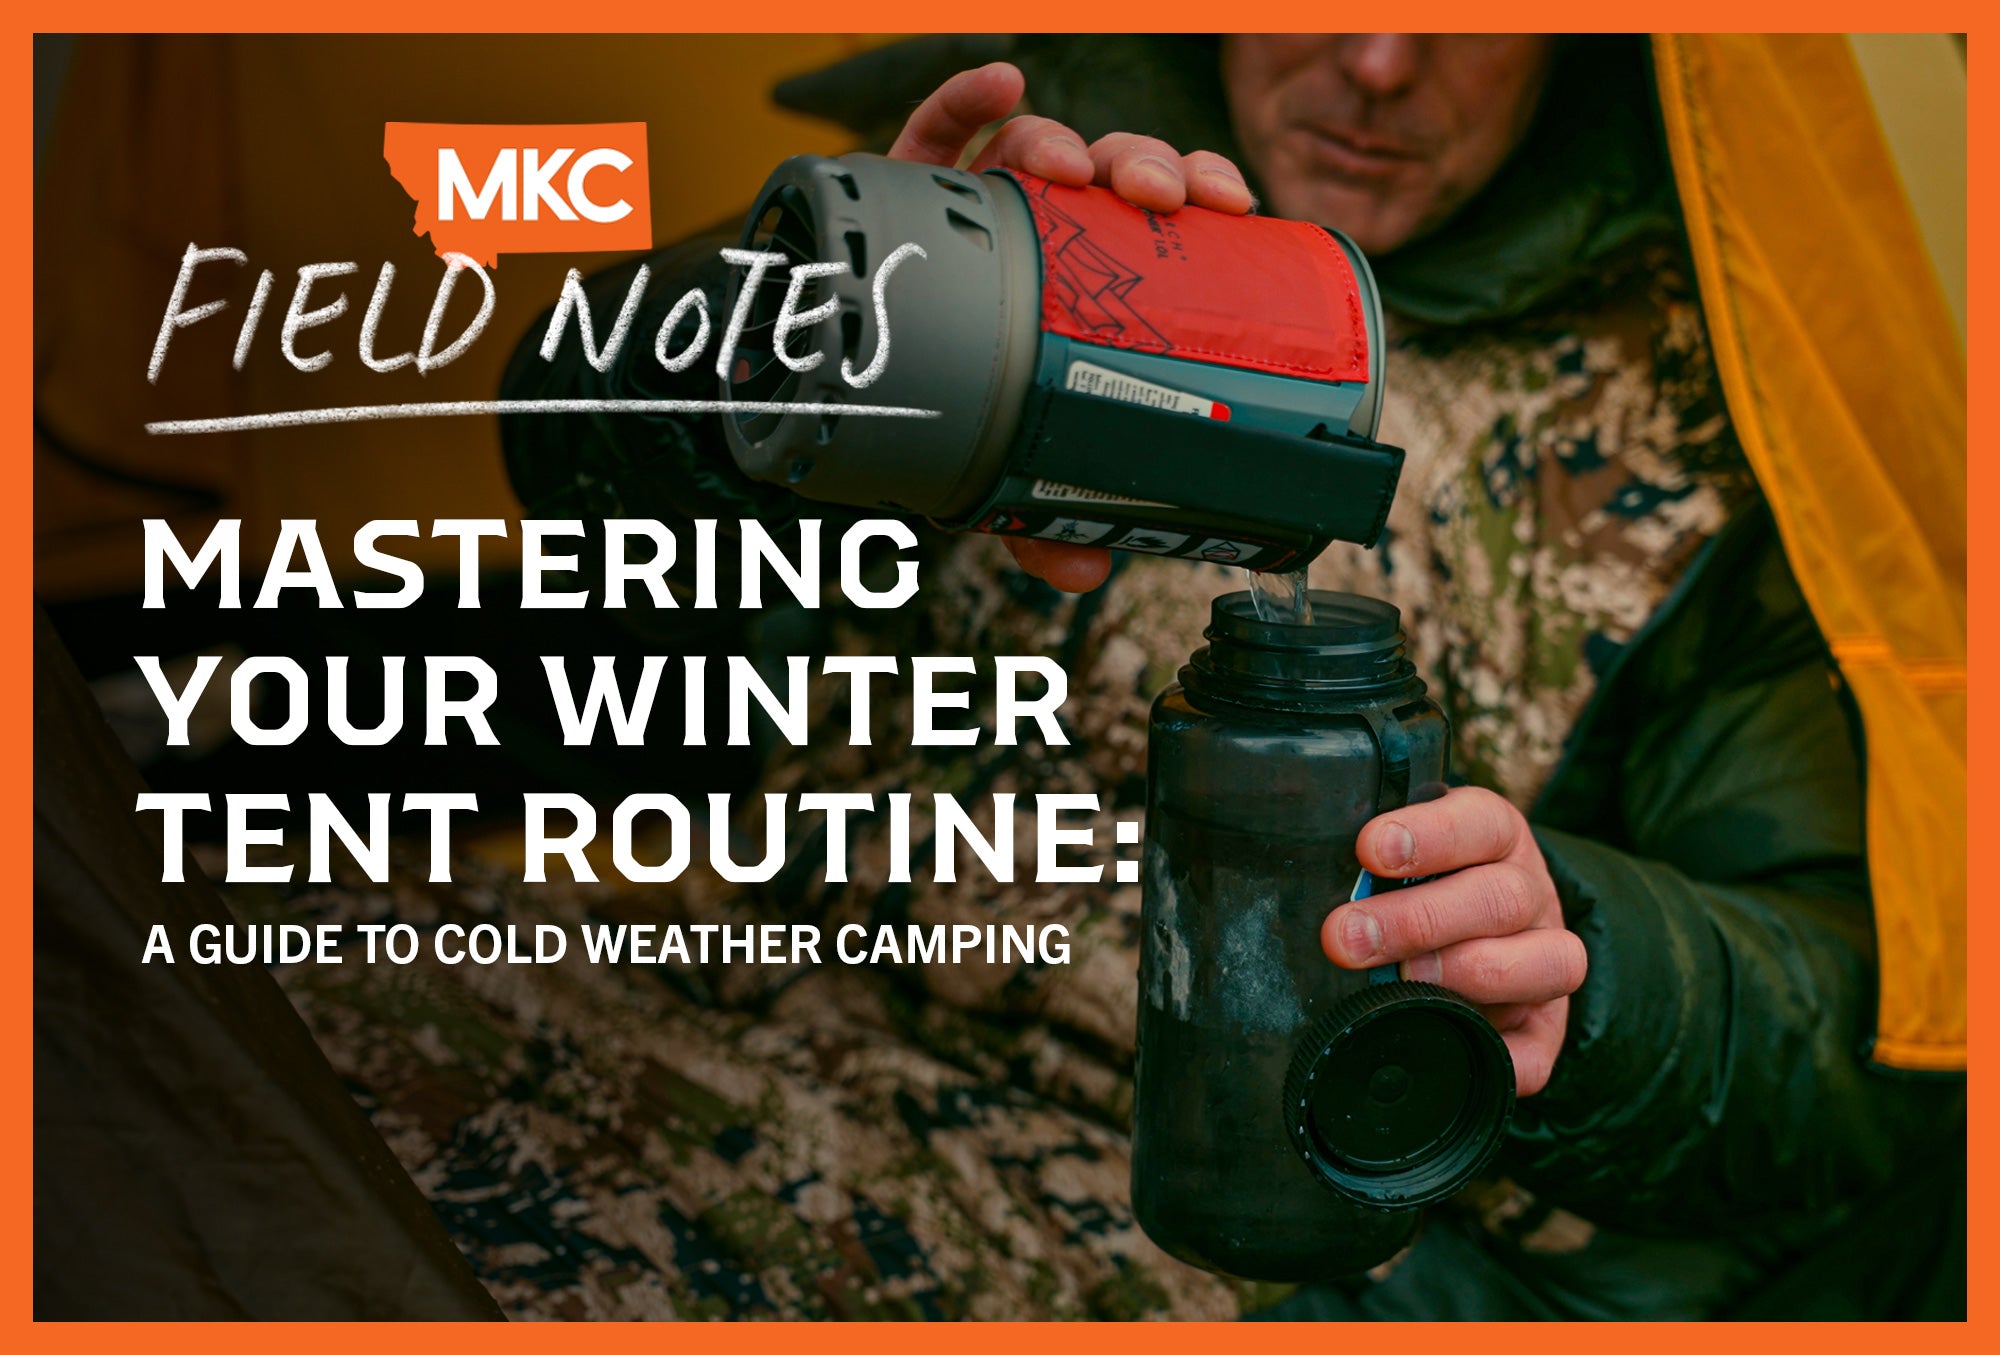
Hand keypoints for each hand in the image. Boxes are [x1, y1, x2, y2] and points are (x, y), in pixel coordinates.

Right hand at [887, 62, 1254, 593]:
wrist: (843, 393)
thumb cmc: (944, 414)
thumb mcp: (1001, 472)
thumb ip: (1043, 514)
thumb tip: (1087, 573)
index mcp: (1087, 278)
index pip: (1158, 223)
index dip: (1203, 196)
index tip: (1233, 205)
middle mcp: (1043, 229)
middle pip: (1112, 173)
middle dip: (1147, 165)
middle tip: (1162, 196)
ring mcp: (976, 201)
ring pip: (1038, 145)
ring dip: (1068, 140)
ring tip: (1076, 169)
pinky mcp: (908, 185)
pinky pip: (939, 126)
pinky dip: (969, 96)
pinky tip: (1001, 78)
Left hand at [1320, 787, 1584, 1094]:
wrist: (1487, 933)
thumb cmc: (1422, 886)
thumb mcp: (1401, 855)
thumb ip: (1370, 863)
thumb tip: (1317, 883)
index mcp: (1496, 839)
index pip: (1480, 823)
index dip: (1429, 835)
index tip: (1370, 849)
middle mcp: (1532, 896)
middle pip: (1500, 899)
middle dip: (1418, 920)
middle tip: (1349, 938)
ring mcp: (1548, 962)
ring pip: (1547, 963)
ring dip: (1468, 972)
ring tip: (1408, 980)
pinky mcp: (1544, 1031)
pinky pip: (1538, 1051)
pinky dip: (1501, 1057)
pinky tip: (1454, 1051)